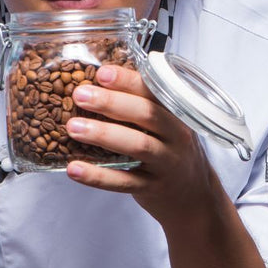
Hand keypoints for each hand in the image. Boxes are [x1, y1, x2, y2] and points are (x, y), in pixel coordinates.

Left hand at [63, 63, 225, 223]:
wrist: (194, 194)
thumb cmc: (172, 151)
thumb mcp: (169, 125)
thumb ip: (144, 106)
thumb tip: (99, 81)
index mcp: (178, 113)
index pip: (154, 91)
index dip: (128, 81)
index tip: (102, 73)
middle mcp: (177, 136)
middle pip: (147, 115)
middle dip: (112, 103)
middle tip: (81, 95)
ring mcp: (167, 163)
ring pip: (138, 146)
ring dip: (104, 134)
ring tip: (73, 127)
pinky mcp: (153, 188)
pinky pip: (124, 182)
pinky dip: (98, 176)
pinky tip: (75, 169)